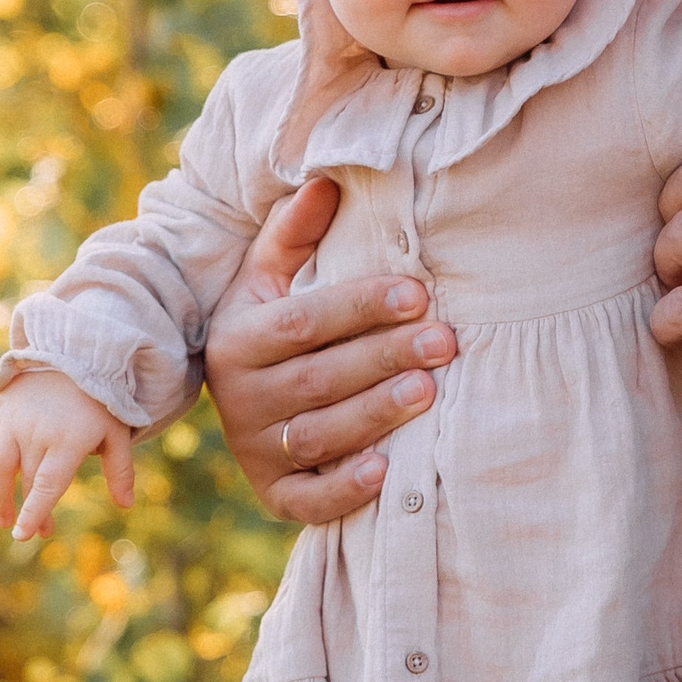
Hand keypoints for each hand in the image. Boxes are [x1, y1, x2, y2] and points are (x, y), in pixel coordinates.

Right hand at [0, 370, 132, 541]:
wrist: (74, 350)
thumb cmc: (100, 397)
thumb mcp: (117, 431)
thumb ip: (120, 469)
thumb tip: (125, 505)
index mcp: (67, 440)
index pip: (46, 485)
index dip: (34, 513)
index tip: (24, 536)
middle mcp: (36, 431)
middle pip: (27, 480)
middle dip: (29, 510)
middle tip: (38, 531)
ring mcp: (15, 420)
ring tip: (3, 518)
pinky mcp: (1, 409)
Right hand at [202, 177, 456, 523]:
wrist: (240, 397)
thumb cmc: (271, 325)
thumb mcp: (267, 278)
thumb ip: (292, 232)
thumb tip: (325, 180)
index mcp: (237, 338)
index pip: (302, 321)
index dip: (359, 306)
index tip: (416, 292)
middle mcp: (239, 397)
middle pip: (317, 378)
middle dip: (383, 357)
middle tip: (444, 341)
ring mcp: (256, 449)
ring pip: (319, 434)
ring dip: (375, 413)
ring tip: (429, 390)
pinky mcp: (273, 494)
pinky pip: (306, 501)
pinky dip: (344, 491)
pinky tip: (386, 471)